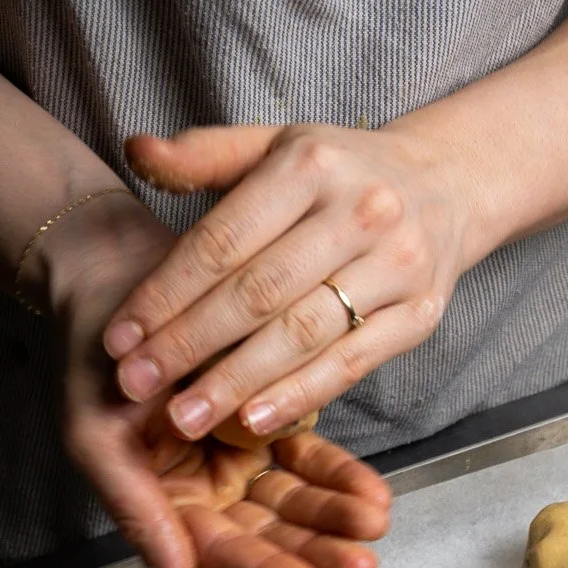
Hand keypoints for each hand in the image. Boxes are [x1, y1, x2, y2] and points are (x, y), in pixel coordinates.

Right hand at [35, 190, 391, 567]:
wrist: (109, 275)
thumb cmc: (92, 358)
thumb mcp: (98, 439)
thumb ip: (139, 518)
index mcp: (167, 508)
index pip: (227, 554)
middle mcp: (208, 493)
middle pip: (271, 534)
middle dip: (319, 551)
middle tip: (364, 563)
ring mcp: (241, 457)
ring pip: (296, 499)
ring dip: (336, 513)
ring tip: (376, 520)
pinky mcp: (269, 417)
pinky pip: (310, 455)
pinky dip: (339, 473)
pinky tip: (374, 490)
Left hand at [100, 122, 470, 439]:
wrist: (446, 185)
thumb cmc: (341, 173)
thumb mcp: (275, 146)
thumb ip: (205, 155)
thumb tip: (136, 150)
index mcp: (310, 164)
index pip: (223, 240)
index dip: (165, 293)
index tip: (120, 337)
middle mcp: (358, 211)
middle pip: (257, 292)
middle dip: (189, 344)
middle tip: (136, 386)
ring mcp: (394, 265)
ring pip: (301, 334)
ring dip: (236, 381)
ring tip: (185, 417)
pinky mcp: (419, 315)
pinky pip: (349, 364)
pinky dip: (298, 395)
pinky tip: (252, 421)